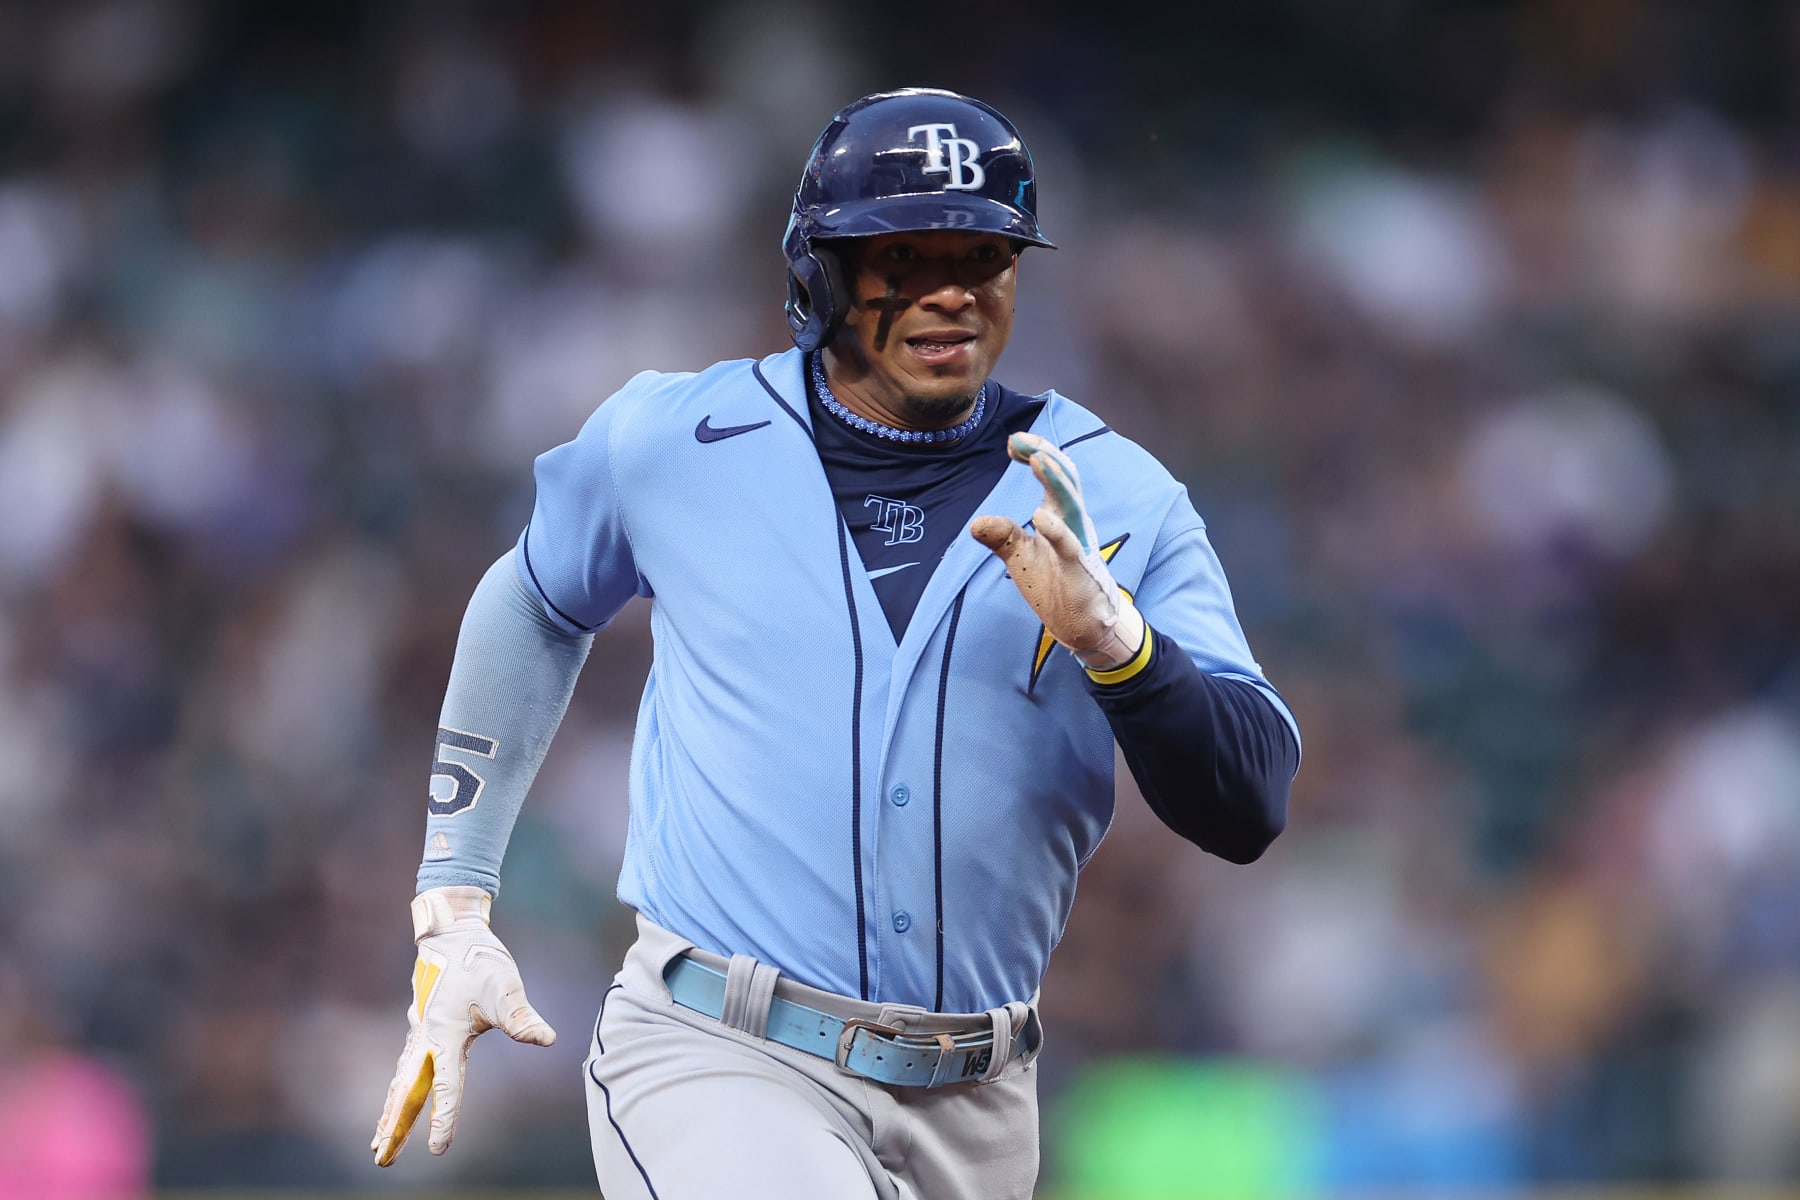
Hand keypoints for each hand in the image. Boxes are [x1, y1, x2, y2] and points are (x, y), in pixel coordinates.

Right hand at [371, 886, 556, 1165]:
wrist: (453, 932)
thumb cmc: (480, 960)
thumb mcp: (505, 987)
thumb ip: (522, 1017)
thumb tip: (547, 1038)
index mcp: (445, 1034)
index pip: (446, 1085)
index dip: (443, 1117)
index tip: (437, 1148)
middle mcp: (426, 1037)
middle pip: (407, 1092)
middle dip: (395, 1126)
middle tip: (381, 1158)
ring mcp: (420, 1033)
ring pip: (401, 1082)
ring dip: (390, 1113)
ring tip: (379, 1144)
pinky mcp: (421, 1028)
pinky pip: (404, 1068)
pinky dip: (396, 1091)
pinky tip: (394, 1101)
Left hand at [971, 432, 1145, 670]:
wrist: (1082, 622)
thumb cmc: (1057, 583)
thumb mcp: (1021, 556)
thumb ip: (1002, 535)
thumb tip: (975, 523)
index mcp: (1061, 515)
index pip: (1054, 474)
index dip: (1036, 453)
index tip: (1012, 442)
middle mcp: (1073, 522)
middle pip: (1065, 479)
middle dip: (1045, 454)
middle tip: (1019, 439)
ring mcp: (1078, 544)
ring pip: (1072, 504)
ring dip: (1055, 480)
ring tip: (1037, 459)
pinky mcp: (1078, 569)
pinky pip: (1070, 546)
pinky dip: (1057, 530)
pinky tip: (1040, 516)